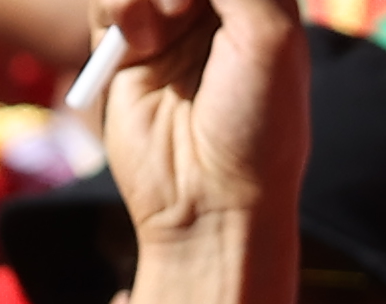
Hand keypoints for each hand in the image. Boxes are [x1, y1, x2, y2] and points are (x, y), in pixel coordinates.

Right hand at [99, 0, 302, 245]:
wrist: (209, 201)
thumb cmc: (257, 125)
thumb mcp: (268, 35)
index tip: (199, 1)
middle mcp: (214, 4)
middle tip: (187, 4)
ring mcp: (167, 21)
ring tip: (165, 24)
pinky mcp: (123, 46)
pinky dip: (118, 6)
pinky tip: (138, 42)